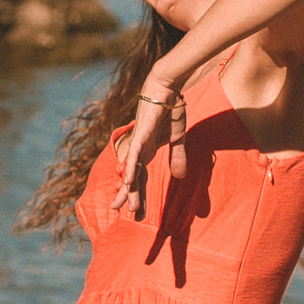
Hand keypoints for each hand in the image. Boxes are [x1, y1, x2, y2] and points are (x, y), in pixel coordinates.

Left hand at [110, 75, 187, 214]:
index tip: (137, 212)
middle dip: (128, 196)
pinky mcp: (140, 134)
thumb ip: (177, 157)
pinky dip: (131, 167)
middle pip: (132, 178)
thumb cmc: (171, 110)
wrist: (168, 89)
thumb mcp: (177, 138)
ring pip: (132, 170)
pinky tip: (128, 181)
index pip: (142, 177)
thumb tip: (180, 177)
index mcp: (148, 151)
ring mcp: (138, 142)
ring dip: (129, 189)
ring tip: (125, 207)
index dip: (139, 194)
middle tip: (124, 214)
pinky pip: (134, 154)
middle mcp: (139, 149)